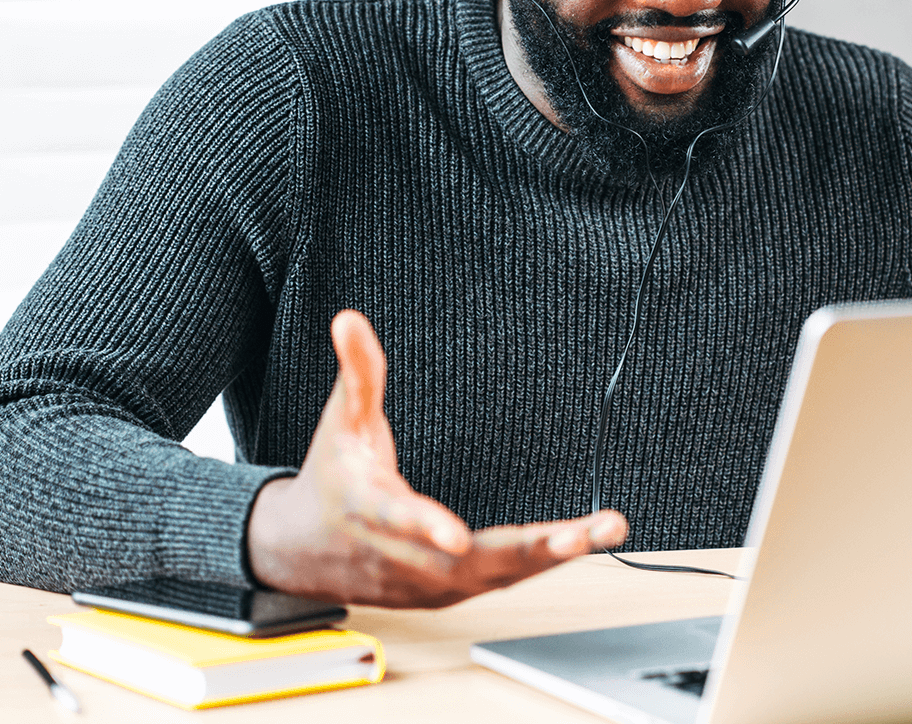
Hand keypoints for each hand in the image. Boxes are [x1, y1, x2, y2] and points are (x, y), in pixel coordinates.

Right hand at [246, 310, 627, 607]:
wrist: (307, 549)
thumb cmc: (334, 478)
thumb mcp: (341, 422)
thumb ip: (357, 372)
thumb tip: (349, 319)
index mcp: (370, 509)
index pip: (397, 521)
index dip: (424, 528)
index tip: (454, 537)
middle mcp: (401, 556)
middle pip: (468, 563)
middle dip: (529, 550)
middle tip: (581, 534)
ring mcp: (426, 583)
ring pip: (494, 575)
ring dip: (552, 556)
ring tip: (605, 529)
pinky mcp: (448, 593)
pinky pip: (501, 579)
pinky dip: (542, 563)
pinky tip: (583, 542)